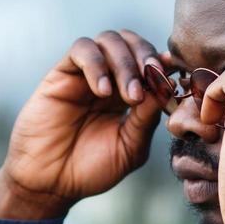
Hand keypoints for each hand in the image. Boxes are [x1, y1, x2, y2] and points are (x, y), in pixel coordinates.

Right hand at [0, 30, 165, 219]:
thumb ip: (147, 117)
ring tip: (130, 96)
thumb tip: (168, 85)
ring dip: (125, 62)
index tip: (174, 74)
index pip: (149, 62)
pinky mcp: (61, 73)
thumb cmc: (91, 170)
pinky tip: (102, 91)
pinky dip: (97, 63)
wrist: (50, 183)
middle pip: (132, 42)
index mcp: (128, 94)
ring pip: (109, 40)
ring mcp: (84, 74)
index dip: (163, 63)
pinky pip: (82, 49)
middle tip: (153, 80)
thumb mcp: (130, 147)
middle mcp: (108, 79)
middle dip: (147, 57)